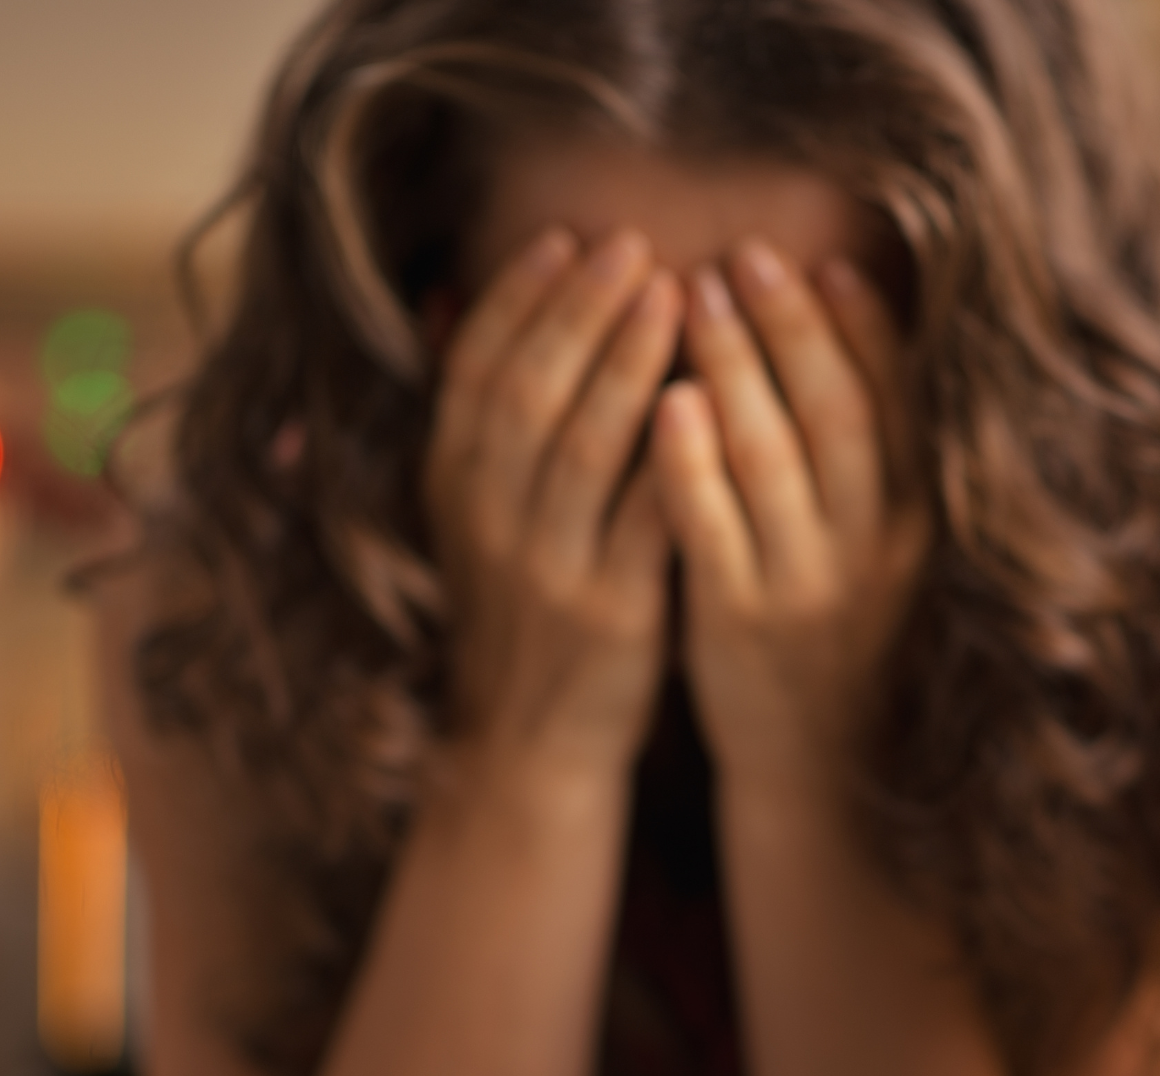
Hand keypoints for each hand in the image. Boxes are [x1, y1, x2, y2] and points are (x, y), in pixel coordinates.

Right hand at [423, 228, 681, 786]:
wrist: (529, 754)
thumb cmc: (521, 621)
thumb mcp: (472, 519)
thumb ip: (472, 418)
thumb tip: (451, 297)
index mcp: (453, 491)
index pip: (477, 372)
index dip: (521, 300)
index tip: (566, 238)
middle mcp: (491, 522)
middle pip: (531, 392)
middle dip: (581, 310)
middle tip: (633, 245)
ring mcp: (551, 568)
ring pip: (585, 444)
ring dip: (628, 361)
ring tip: (674, 293)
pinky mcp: (615, 614)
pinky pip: (647, 519)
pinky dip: (674, 456)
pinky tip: (709, 401)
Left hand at [650, 239, 923, 795]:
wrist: (813, 764)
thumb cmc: (827, 634)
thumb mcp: (871, 549)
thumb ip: (862, 463)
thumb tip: (840, 340)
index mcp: (910, 524)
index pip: (896, 409)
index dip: (864, 332)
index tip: (825, 263)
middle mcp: (871, 550)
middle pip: (838, 416)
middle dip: (792, 327)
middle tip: (746, 256)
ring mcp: (809, 587)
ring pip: (779, 458)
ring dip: (737, 366)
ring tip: (694, 295)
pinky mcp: (742, 622)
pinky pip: (716, 528)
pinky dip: (693, 462)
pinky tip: (667, 401)